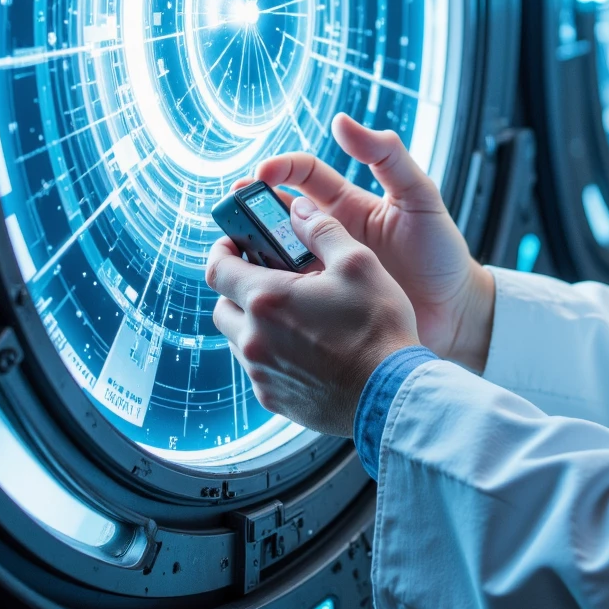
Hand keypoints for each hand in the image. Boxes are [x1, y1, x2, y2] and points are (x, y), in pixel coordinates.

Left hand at [207, 201, 418, 435]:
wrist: (391, 396)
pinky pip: (257, 369)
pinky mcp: (273, 399)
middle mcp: (254, 340)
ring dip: (253, 323)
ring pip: (237, 340)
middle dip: (238, 289)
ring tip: (292, 315)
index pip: (217, 269)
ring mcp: (261, 374)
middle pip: (222, 306)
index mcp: (267, 300)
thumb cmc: (378, 329)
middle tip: (268, 278)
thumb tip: (299, 208)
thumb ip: (322, 230)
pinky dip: (270, 353)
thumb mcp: (358, 264)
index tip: (235, 243)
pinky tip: (304, 348)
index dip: (222, 250)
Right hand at [255, 114, 494, 371]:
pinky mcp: (321, 310)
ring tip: (237, 252)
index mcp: (345, 205)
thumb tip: (340, 121)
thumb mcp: (418, 197)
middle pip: (275, 215)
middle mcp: (327, 237)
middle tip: (230, 212)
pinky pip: (286, 297)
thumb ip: (387, 157)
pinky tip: (257, 292)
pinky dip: (268, 292)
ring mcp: (321, 273)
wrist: (458, 313)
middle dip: (249, 209)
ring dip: (252, 251)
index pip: (301, 176)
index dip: (279, 169)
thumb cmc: (441, 252)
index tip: (261, 175)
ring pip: (272, 256)